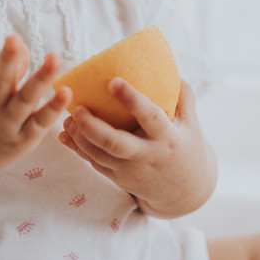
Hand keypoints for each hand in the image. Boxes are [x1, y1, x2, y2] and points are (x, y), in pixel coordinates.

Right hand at [0, 13, 70, 177]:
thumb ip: (2, 70)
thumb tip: (21, 46)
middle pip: (0, 79)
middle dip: (7, 59)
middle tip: (13, 39)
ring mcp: (7, 123)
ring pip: (25, 99)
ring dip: (40, 79)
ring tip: (55, 58)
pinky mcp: (22, 140)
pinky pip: (40, 122)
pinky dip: (52, 109)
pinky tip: (65, 92)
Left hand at [58, 78, 216, 217]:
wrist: (184, 192)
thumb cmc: (187, 148)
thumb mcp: (192, 124)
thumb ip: (183, 96)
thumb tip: (169, 67)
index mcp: (168, 138)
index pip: (150, 117)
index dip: (132, 99)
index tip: (114, 81)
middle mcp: (148, 156)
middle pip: (115, 143)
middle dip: (93, 126)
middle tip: (77, 108)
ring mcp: (130, 170)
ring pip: (99, 155)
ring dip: (80, 137)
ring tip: (68, 117)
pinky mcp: (118, 178)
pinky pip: (94, 163)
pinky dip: (78, 148)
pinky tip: (67, 133)